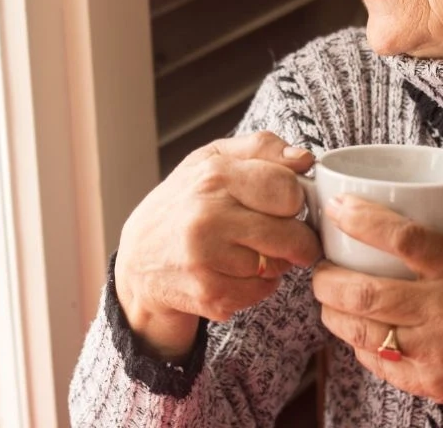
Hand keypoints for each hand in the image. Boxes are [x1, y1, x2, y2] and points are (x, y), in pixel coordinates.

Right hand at [115, 131, 321, 358]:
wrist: (138, 259)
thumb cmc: (183, 203)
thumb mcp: (213, 160)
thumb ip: (262, 149)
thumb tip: (304, 159)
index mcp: (213, 175)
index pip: (288, 189)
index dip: (295, 199)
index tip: (287, 204)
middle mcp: (207, 216)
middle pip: (291, 235)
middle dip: (298, 239)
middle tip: (288, 237)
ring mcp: (206, 258)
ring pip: (279, 267)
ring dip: (274, 263)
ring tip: (248, 251)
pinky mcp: (208, 294)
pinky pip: (261, 292)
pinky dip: (256, 286)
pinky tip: (235, 272)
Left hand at [311, 195, 442, 427]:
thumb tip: (414, 211)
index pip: (403, 238)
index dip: (361, 219)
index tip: (338, 208)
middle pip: (363, 291)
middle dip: (326, 277)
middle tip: (320, 266)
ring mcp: (436, 352)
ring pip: (359, 329)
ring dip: (332, 311)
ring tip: (329, 298)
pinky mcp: (431, 385)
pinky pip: (376, 361)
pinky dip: (357, 342)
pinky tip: (357, 330)